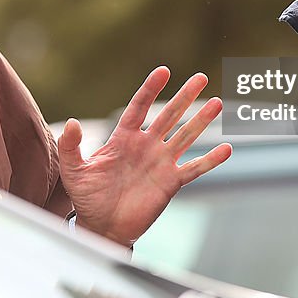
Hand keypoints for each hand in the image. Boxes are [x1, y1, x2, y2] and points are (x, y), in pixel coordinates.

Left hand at [57, 66, 232, 246]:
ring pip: (185, 137)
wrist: (102, 226)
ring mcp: (161, 163)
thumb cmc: (87, 197)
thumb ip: (70, 146)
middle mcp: (146, 145)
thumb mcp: (74, 170)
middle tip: (200, 77)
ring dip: (202, 121)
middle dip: (184, 96)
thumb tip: (71, 123)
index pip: (139, 106)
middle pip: (169, 115)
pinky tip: (226, 149)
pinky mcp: (171, 183)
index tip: (164, 71)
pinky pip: (194, 169)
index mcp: (123, 138)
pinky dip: (210, 160)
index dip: (151, 88)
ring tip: (217, 103)